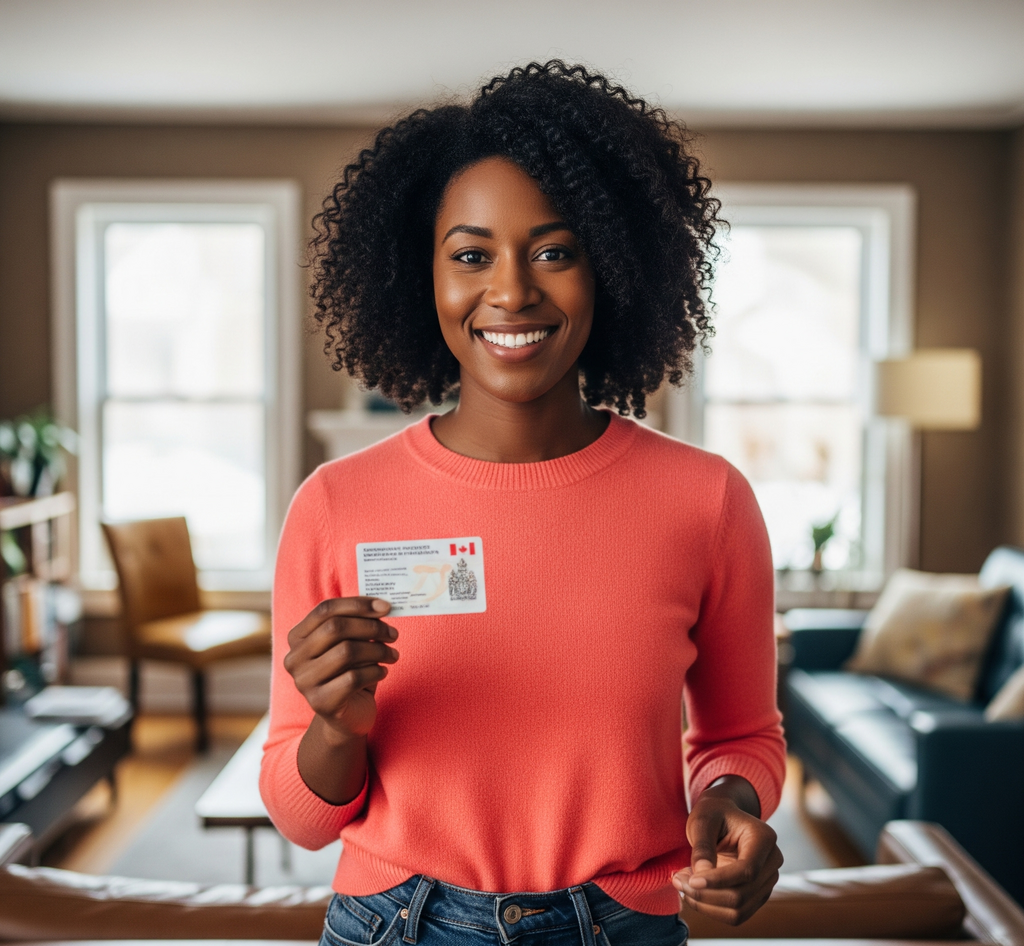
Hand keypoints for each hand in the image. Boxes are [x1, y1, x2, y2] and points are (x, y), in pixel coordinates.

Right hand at [284, 597, 398, 739]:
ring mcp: (304, 682)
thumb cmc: (350, 672)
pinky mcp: (320, 703)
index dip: (357, 604)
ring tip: (392, 655)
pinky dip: (375, 671)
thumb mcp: (351, 643)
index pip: (325, 609)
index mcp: (297, 637)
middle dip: (371, 628)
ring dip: (377, 651)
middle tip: (393, 634)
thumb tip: (382, 606)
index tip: (386, 607)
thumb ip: (357, 623)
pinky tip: (383, 672)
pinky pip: (354, 678)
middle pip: (335, 628)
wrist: (348, 716)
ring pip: (346, 652)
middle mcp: (294, 658)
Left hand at [672, 777, 782, 925]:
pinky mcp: (756, 895)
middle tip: (677, 879)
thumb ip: (702, 846)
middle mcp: (772, 862)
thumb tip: (701, 875)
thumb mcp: (702, 820)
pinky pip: (735, 914)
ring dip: (706, 905)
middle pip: (742, 895)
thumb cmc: (713, 813)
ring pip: (738, 911)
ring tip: (681, 885)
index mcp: (764, 838)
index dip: (718, 880)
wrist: (722, 816)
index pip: (747, 871)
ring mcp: (767, 881)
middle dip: (706, 894)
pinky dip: (711, 909)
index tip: (690, 881)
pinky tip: (693, 892)